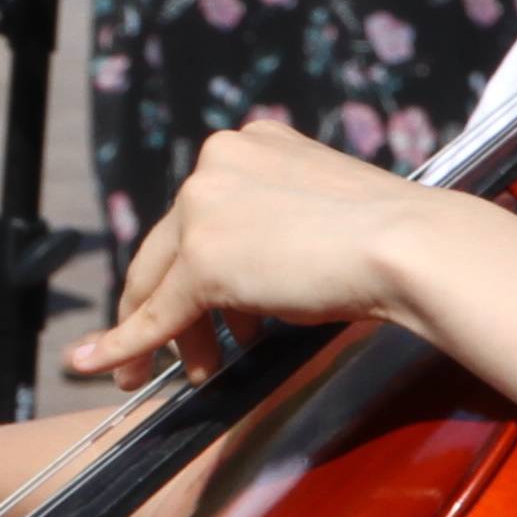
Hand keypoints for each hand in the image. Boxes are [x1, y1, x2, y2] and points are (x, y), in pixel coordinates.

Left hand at [75, 121, 467, 388]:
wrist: (411, 248)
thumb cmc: (388, 243)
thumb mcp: (317, 219)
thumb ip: (272, 229)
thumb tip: (247, 279)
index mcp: (250, 143)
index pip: (201, 213)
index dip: (192, 265)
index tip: (197, 306)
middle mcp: (217, 160)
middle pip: (172, 246)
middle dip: (173, 306)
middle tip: (188, 357)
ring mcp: (204, 204)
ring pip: (162, 281)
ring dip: (170, 333)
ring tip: (199, 372)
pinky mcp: (201, 256)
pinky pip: (156, 313)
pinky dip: (127, 345)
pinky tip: (105, 367)